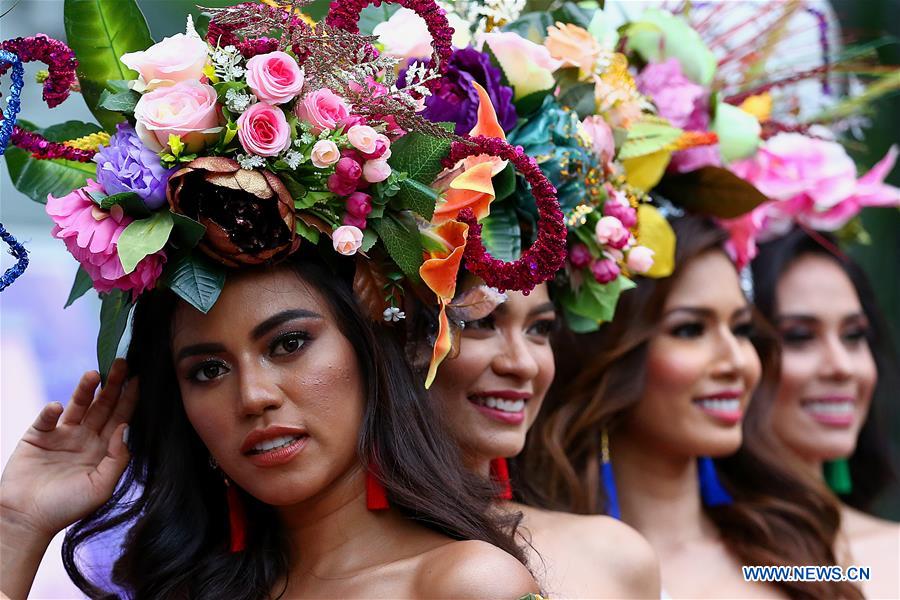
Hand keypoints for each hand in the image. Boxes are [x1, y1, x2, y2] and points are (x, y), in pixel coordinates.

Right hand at [0, 359, 136, 538]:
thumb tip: (125, 429)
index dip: (130, 398)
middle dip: (113, 385)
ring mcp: (62, 435)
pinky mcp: (37, 436)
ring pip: (78, 406)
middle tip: (122, 363)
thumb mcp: (101, 487)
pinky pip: (46, 419)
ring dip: (85, 390)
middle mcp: (86, 437)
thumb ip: (117, 459)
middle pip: (103, 406)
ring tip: (94, 374)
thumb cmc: (67, 508)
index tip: (140, 378)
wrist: (27, 520)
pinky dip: (51, 412)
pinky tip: (58, 407)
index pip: (121, 418)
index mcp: (104, 448)